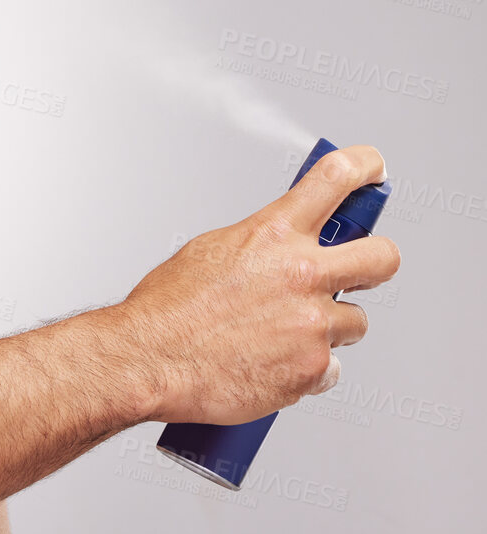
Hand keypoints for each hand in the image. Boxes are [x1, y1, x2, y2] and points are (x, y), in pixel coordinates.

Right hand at [117, 144, 399, 424]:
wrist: (151, 359)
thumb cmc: (169, 309)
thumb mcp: (211, 250)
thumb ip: (259, 244)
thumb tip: (282, 244)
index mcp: (271, 233)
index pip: (334, 179)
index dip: (364, 165)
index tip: (373, 167)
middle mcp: (301, 273)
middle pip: (383, 255)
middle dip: (376, 260)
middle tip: (361, 268)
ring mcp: (312, 323)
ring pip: (355, 321)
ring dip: (328, 326)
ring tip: (282, 331)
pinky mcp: (314, 368)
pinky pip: (331, 367)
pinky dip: (306, 368)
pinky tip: (271, 362)